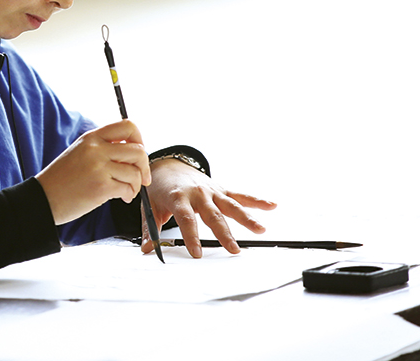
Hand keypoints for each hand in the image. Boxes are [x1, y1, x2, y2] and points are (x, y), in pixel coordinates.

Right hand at [35, 120, 150, 224]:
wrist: (43, 198)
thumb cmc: (61, 179)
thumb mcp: (79, 152)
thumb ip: (102, 147)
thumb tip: (131, 150)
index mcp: (91, 138)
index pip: (128, 126)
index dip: (139, 139)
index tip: (138, 153)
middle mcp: (96, 149)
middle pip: (138, 150)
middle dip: (144, 166)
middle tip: (142, 178)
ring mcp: (99, 167)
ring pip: (135, 172)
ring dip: (136, 185)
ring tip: (127, 191)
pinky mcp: (101, 187)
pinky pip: (128, 188)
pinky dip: (129, 195)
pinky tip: (122, 198)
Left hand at [140, 159, 276, 257]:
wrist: (168, 166)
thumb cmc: (159, 188)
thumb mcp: (149, 207)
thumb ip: (150, 229)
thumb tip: (147, 249)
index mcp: (178, 198)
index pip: (186, 219)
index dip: (191, 236)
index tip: (196, 253)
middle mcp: (197, 193)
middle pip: (213, 215)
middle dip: (224, 233)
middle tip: (233, 249)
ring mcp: (211, 191)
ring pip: (231, 205)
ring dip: (247, 218)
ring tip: (261, 229)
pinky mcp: (221, 189)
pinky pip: (240, 195)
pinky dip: (257, 200)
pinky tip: (272, 205)